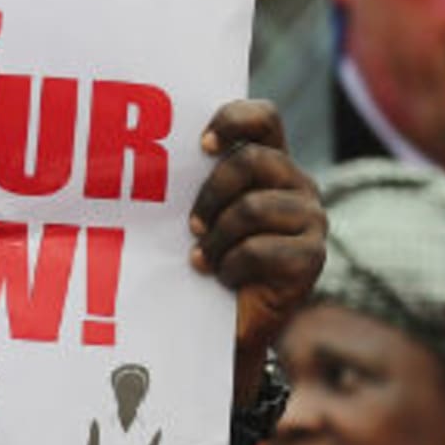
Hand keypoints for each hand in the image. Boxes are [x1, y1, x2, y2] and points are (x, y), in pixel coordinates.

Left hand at [188, 100, 325, 383]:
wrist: (224, 325)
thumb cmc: (201, 260)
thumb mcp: (193, 214)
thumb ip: (187, 182)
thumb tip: (133, 157)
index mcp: (269, 164)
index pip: (264, 119)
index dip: (235, 120)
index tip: (202, 145)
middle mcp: (296, 185)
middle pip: (253, 160)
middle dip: (211, 193)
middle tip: (191, 225)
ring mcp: (310, 220)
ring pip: (252, 207)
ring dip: (216, 237)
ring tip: (203, 258)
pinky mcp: (312, 257)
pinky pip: (259, 249)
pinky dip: (230, 266)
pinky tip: (223, 278)